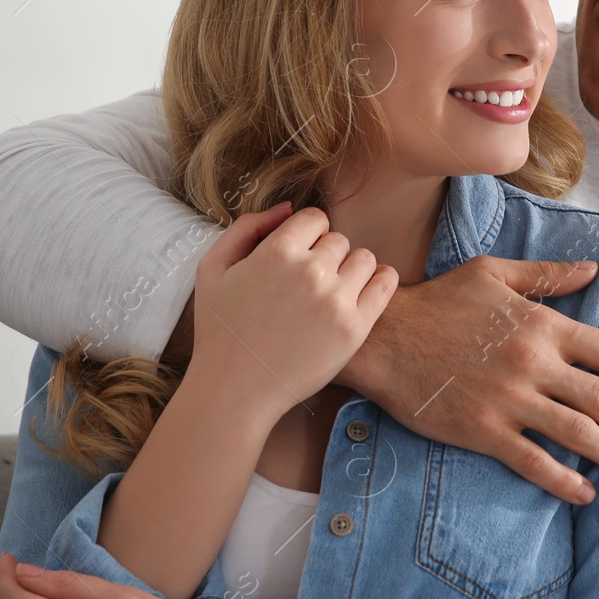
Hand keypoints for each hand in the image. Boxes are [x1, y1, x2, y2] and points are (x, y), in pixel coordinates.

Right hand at [192, 202, 396, 424]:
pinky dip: (379, 282)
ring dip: (351, 270)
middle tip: (309, 284)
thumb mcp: (212, 268)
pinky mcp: (355, 328)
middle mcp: (310, 271)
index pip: (315, 219)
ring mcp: (336, 300)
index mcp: (276, 252)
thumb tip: (287, 208)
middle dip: (325, 256)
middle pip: (339, 240)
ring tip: (332, 291)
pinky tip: (361, 293)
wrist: (235, 390)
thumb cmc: (221, 330)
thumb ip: (246, 228)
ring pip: (365, 259)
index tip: (298, 257)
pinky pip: (386, 284)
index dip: (306, 236)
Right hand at [339, 254, 598, 502]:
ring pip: (576, 433)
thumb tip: (593, 269)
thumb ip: (548, 275)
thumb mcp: (495, 274)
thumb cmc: (439, 301)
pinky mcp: (482, 429)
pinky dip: (561, 478)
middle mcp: (533, 363)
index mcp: (542, 325)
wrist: (381, 336)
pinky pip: (531, 460)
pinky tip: (584, 492)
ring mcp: (508, 399)